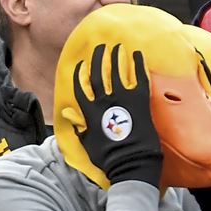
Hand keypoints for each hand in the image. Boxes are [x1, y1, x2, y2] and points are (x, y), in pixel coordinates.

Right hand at [73, 43, 161, 186]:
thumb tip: (71, 118)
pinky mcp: (139, 100)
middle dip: (98, 59)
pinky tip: (137, 54)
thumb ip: (80, 128)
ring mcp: (122, 99)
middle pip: (97, 74)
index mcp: (90, 112)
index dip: (80, 74)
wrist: (132, 163)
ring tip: (117, 47)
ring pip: (115, 71)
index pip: (81, 87)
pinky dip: (137, 64)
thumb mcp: (89, 144)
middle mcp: (103, 101)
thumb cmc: (110, 158)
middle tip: (100, 47)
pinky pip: (138, 77)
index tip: (82, 64)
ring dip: (116, 57)